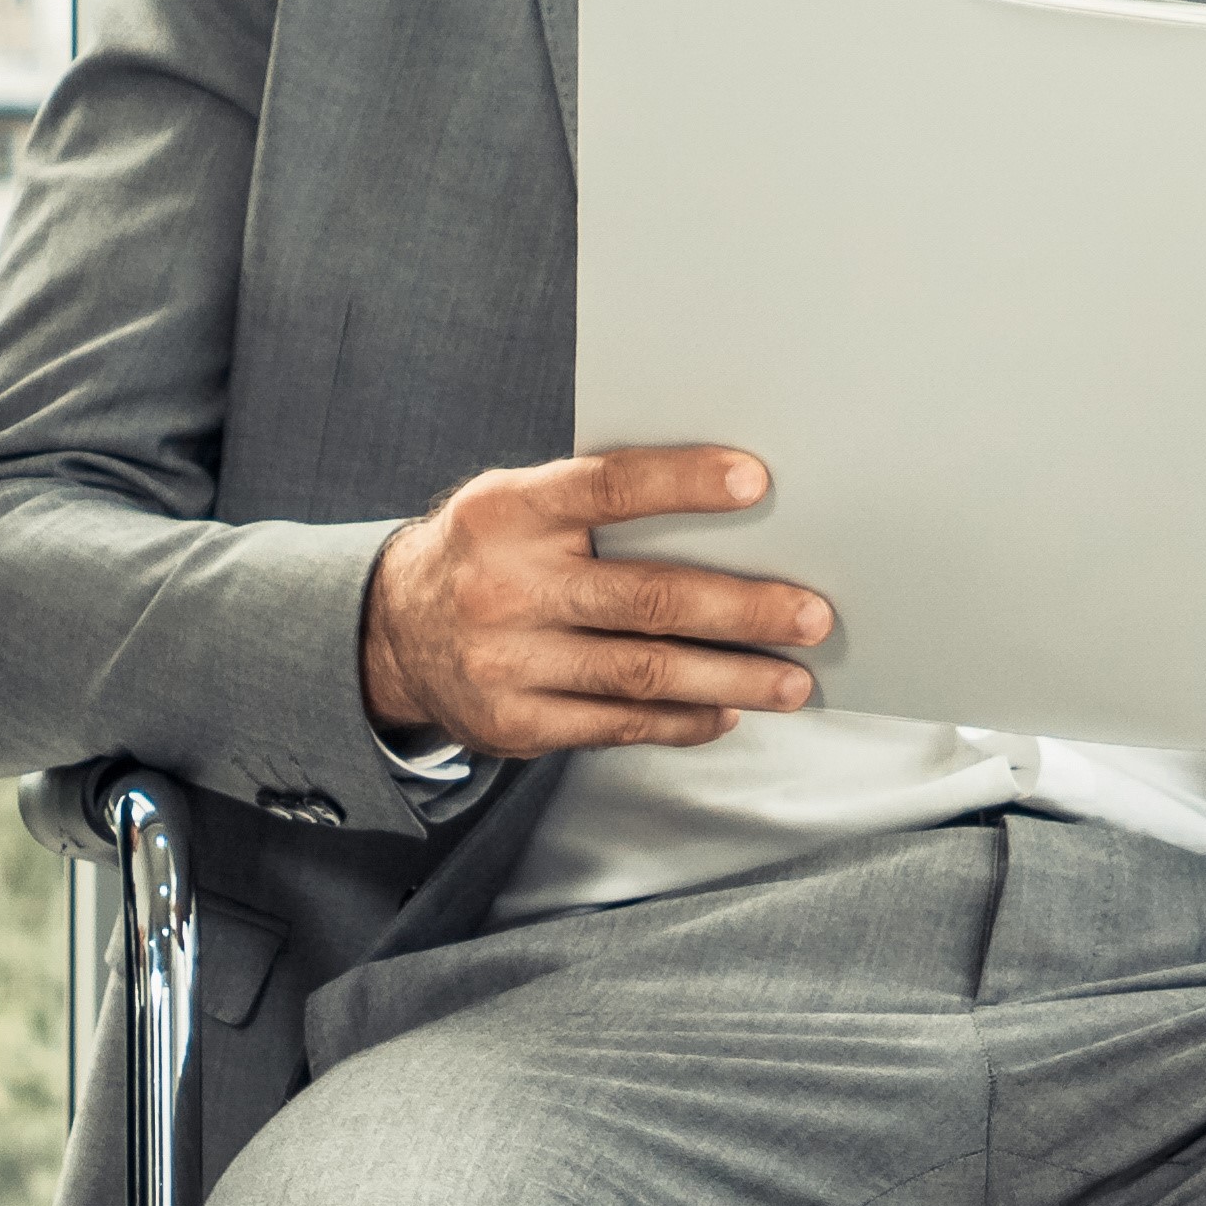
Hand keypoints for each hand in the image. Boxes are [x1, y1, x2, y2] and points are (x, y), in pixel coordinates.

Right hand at [358, 447, 823, 759]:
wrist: (393, 633)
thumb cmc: (486, 553)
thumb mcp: (515, 504)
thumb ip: (591, 505)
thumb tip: (723, 513)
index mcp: (509, 511)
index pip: (607, 488)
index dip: (682, 483)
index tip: (755, 481)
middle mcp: (505, 587)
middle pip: (647, 599)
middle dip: (743, 609)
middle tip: (812, 615)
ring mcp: (508, 663)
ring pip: (644, 674)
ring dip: (732, 678)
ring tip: (792, 680)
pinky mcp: (516, 725)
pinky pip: (618, 725)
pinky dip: (683, 719)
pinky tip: (727, 711)